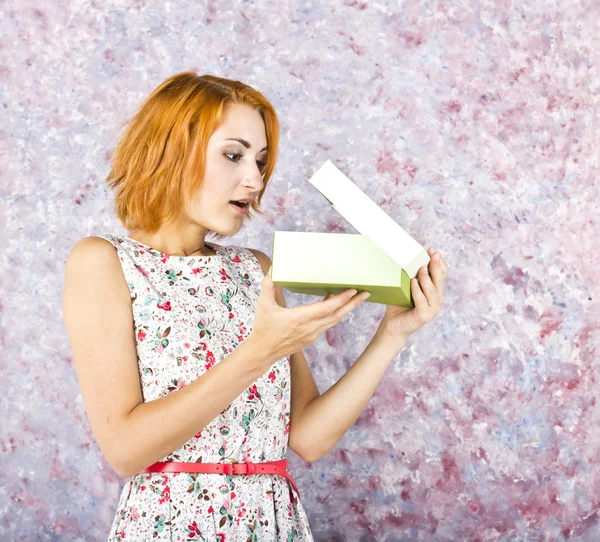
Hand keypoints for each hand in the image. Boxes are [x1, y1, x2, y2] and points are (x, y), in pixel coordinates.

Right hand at [249, 267, 370, 366]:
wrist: (262, 353)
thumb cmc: (262, 329)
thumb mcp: (263, 305)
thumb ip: (268, 285)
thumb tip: (273, 269)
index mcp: (299, 318)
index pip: (327, 308)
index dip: (341, 299)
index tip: (353, 290)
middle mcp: (309, 328)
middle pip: (337, 315)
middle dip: (353, 303)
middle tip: (366, 292)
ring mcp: (312, 334)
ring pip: (334, 320)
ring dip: (346, 308)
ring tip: (356, 297)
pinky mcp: (310, 338)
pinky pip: (327, 324)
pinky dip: (335, 314)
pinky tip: (335, 305)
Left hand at [376, 247, 448, 341]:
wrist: (393, 325)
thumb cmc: (398, 304)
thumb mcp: (405, 287)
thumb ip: (411, 276)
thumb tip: (404, 257)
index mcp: (435, 292)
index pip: (442, 274)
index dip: (439, 262)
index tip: (431, 251)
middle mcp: (437, 300)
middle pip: (439, 280)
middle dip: (436, 266)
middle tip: (432, 254)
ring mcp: (432, 309)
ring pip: (432, 290)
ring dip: (426, 277)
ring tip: (421, 267)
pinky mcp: (424, 316)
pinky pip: (422, 300)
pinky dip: (417, 290)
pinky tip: (413, 282)